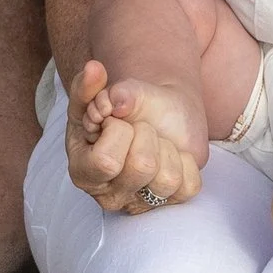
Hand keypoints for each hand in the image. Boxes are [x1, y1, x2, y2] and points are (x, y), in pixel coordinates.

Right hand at [64, 58, 200, 215]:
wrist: (155, 111)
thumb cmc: (121, 111)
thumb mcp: (98, 96)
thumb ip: (88, 85)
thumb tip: (94, 69)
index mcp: (83, 173)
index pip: (107, 161)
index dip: (118, 131)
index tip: (116, 121)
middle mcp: (110, 196)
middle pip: (142, 167)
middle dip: (146, 134)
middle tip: (140, 129)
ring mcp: (141, 203)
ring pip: (167, 180)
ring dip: (166, 148)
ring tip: (155, 143)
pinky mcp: (171, 201)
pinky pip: (189, 187)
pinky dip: (186, 163)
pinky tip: (172, 156)